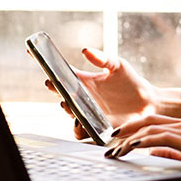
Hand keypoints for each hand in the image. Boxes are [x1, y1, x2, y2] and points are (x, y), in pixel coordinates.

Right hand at [46, 48, 180, 139]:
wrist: (147, 102)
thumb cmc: (131, 81)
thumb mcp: (118, 66)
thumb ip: (102, 59)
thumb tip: (85, 50)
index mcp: (84, 81)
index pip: (61, 73)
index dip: (48, 64)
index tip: (33, 53)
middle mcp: (82, 98)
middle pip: (61, 93)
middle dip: (54, 88)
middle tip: (52, 82)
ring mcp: (87, 113)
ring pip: (69, 113)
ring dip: (66, 109)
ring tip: (67, 102)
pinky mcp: (96, 127)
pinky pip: (81, 131)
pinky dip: (79, 127)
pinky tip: (82, 121)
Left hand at [105, 114, 180, 180]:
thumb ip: (171, 153)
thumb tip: (151, 151)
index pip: (153, 122)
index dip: (133, 127)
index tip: (116, 137)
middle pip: (148, 120)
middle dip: (125, 129)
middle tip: (107, 140)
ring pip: (151, 128)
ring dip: (129, 138)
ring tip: (114, 150)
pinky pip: (162, 137)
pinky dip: (144, 141)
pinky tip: (132, 147)